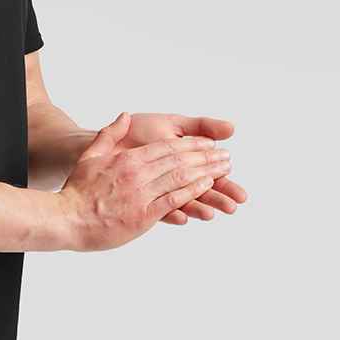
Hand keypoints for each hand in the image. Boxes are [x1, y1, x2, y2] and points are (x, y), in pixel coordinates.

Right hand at [59, 112, 231, 251]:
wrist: (68, 217)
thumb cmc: (78, 189)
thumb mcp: (91, 155)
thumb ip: (109, 134)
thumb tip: (124, 116)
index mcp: (129, 158)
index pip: (168, 147)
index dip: (192, 145)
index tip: (210, 144)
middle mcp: (138, 173)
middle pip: (180, 161)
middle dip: (206, 158)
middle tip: (227, 157)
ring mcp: (142, 194)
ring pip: (181, 178)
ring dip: (207, 173)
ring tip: (225, 171)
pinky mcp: (144, 215)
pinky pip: (174, 200)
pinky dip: (193, 192)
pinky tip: (207, 187)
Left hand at [113, 112, 246, 223]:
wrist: (99, 142)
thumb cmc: (137, 131)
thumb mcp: (172, 124)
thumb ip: (201, 126)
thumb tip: (232, 128)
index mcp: (182, 161)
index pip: (208, 172)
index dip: (223, 179)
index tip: (240, 191)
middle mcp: (171, 178)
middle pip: (198, 188)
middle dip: (217, 196)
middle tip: (235, 204)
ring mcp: (156, 189)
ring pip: (181, 199)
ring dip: (197, 206)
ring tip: (211, 212)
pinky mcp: (139, 199)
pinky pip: (157, 206)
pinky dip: (170, 211)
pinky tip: (181, 216)